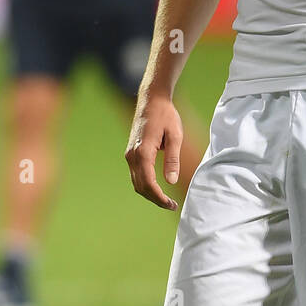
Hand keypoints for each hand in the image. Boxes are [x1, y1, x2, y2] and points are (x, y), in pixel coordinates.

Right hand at [124, 92, 181, 210]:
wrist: (151, 100)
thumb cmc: (166, 115)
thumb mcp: (175, 136)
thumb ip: (173, 159)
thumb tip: (171, 181)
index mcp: (143, 151)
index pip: (149, 183)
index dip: (159, 197)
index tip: (171, 204)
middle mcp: (133, 155)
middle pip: (140, 186)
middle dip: (155, 199)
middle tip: (172, 205)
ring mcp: (130, 154)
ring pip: (136, 182)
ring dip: (149, 193)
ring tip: (166, 199)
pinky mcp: (131, 153)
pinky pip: (135, 175)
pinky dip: (145, 185)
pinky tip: (157, 187)